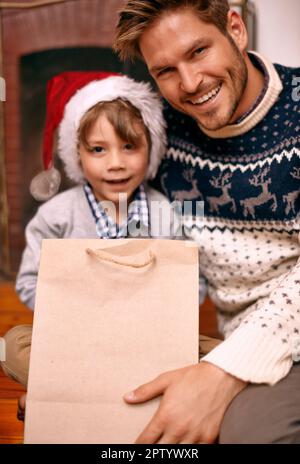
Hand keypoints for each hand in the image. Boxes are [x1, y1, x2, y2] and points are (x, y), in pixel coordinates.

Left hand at [124, 362, 246, 443]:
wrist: (221, 377)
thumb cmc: (193, 377)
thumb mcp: (166, 379)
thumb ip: (145, 391)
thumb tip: (127, 397)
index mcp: (165, 415)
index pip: (146, 440)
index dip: (138, 446)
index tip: (136, 446)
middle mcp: (179, 428)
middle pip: (160, 452)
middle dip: (154, 451)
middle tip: (152, 446)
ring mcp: (195, 435)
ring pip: (178, 454)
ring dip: (171, 451)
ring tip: (168, 446)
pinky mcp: (209, 438)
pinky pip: (197, 453)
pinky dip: (190, 451)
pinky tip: (185, 446)